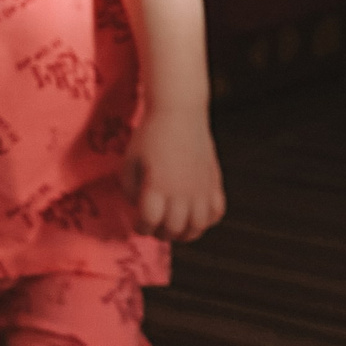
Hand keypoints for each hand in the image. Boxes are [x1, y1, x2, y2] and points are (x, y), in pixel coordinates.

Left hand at [127, 107, 224, 241]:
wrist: (179, 112)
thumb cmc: (150, 134)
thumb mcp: (129, 160)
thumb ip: (129, 188)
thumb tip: (138, 207)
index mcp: (157, 186)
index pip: (149, 222)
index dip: (141, 227)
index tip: (138, 224)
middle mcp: (181, 191)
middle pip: (174, 229)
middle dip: (161, 233)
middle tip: (155, 227)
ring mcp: (201, 188)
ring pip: (197, 227)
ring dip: (184, 233)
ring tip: (175, 227)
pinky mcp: (214, 182)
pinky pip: (216, 212)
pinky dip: (207, 220)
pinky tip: (196, 215)